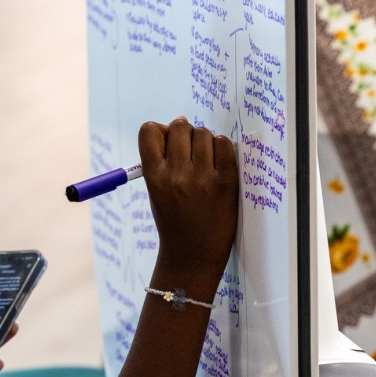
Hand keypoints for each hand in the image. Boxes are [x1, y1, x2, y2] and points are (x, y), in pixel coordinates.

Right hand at [138, 118, 237, 294]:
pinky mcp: (226, 183)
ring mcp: (202, 179)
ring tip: (203, 158)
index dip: (158, 129)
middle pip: (179, 127)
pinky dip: (221, 147)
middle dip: (183, 131)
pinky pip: (225, 145)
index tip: (166, 138)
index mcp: (153, 177)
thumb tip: (178, 122)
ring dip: (203, 140)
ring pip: (203, 133)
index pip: (149, 132)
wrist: (192, 254)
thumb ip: (161, 161)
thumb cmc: (173, 220)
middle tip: (188, 146)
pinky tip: (217, 162)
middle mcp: (176, 175)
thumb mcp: (155, 191)